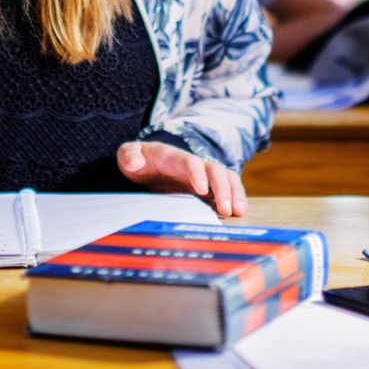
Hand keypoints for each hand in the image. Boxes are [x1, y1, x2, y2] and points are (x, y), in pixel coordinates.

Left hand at [115, 141, 247, 217]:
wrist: (148, 164)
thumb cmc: (140, 160)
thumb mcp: (128, 155)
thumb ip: (129, 156)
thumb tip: (134, 163)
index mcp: (173, 157)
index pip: (189, 161)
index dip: (197, 173)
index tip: (201, 189)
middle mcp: (194, 164)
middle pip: (215, 170)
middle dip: (223, 188)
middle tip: (227, 209)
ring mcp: (203, 175)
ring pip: (226, 178)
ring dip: (235, 193)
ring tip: (240, 212)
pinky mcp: (208, 187)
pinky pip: (227, 189)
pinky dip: (235, 198)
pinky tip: (239, 213)